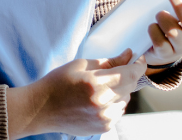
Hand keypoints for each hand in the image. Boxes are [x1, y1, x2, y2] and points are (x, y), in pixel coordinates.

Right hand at [7, 49, 146, 138]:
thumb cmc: (58, 83)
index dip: (138, 64)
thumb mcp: (81, 65)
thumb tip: (128, 55)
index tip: (139, 58)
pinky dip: (113, 103)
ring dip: (120, 91)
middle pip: (130, 86)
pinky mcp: (103, 127)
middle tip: (115, 69)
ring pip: (125, 100)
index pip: (131, 74)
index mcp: (96, 84)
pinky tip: (98, 99)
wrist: (42, 108)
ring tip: (101, 87)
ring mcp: (103, 118)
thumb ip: (108, 61)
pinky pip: (118, 112)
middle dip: (127, 75)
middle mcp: (102, 103)